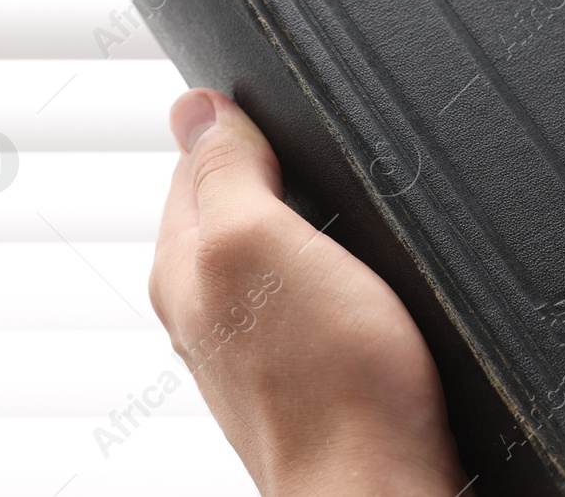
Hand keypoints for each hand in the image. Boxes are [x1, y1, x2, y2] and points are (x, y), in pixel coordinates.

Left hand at [149, 88, 465, 496]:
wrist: (380, 486)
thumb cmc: (330, 381)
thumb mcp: (262, 242)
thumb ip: (226, 173)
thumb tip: (195, 105)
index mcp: (184, 265)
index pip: (193, 160)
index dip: (240, 124)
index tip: (289, 115)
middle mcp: (207, 306)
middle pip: (232, 203)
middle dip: (276, 169)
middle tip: (328, 161)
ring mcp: (256, 344)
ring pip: (274, 250)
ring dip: (309, 220)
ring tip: (350, 213)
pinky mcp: (307, 371)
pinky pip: (309, 296)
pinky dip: (335, 270)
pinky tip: (365, 277)